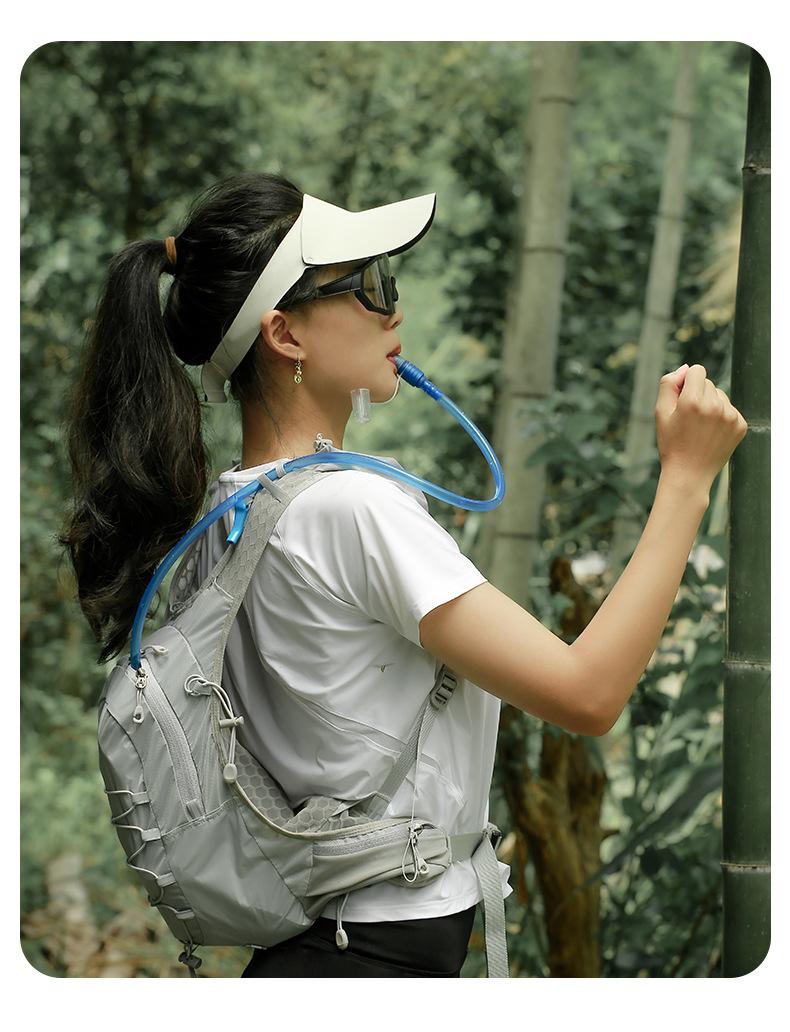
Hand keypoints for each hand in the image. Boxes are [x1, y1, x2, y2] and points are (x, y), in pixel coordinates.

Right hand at [654, 363, 747, 493]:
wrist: (689, 474)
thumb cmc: (671, 443)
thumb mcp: (660, 413)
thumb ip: (668, 384)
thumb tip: (685, 368)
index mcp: (693, 401)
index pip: (697, 370)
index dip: (687, 382)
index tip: (681, 398)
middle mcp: (715, 406)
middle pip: (708, 383)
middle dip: (698, 394)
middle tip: (689, 419)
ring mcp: (730, 416)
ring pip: (720, 396)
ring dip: (711, 405)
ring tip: (700, 428)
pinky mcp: (740, 425)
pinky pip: (730, 409)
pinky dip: (721, 418)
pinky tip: (711, 433)